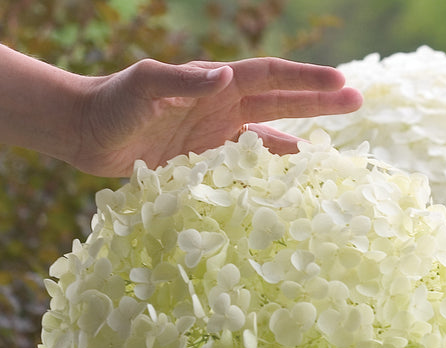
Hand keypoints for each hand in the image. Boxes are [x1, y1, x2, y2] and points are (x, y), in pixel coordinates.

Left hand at [72, 57, 362, 176]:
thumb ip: (181, 81)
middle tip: (359, 101)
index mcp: (214, 83)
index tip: (341, 84)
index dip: (306, 81)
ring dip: (299, 133)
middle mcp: (221, 105)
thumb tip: (225, 76)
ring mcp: (215, 133)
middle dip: (319, 101)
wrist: (86, 132)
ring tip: (334, 143)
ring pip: (268, 132)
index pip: (271, 78)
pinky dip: (267, 166)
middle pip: (280, 100)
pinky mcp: (204, 158)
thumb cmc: (112, 104)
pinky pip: (244, 162)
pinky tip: (286, 172)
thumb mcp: (144, 87)